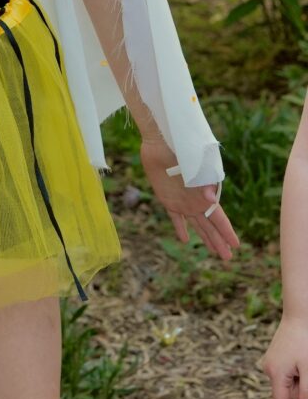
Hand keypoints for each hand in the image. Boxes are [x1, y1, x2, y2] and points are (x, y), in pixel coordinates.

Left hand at [140, 136, 238, 263]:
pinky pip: (175, 218)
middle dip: (219, 241)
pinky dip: (180, 228)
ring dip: (204, 238)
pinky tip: (185, 239)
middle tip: (228, 258)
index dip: (227, 232)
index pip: (219, 218)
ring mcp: (182, 201)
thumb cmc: (183, 148)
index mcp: (205, 194)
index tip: (236, 245)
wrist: (162, 140)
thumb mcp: (197, 163)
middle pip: (210, 226)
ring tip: (213, 252)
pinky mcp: (167, 199)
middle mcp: (196, 201)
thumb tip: (211, 201)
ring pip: (196, 225)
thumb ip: (205, 182)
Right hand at [260, 316, 307, 398]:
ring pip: (289, 382)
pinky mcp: (276, 356)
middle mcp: (269, 368)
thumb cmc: (305, 340)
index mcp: (275, 372)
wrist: (300, 314)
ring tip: (307, 362)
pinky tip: (303, 359)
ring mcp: (271, 361)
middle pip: (287, 392)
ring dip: (302, 379)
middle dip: (303, 390)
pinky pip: (288, 372)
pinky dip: (299, 371)